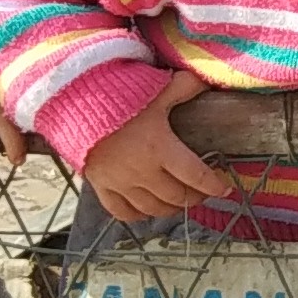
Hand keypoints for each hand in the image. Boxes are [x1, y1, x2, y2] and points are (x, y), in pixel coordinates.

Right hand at [84, 74, 233, 221]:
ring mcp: (120, 182)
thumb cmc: (117, 95)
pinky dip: (139, 215)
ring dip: (171, 208)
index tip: (224, 189)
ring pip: (153, 208)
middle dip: (195, 197)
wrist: (72, 103)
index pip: (196, 176)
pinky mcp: (100, 186)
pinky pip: (123, 212)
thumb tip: (205, 82)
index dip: (214, 186)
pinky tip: (148, 210)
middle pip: (177, 196)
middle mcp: (142, 171)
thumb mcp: (155, 88)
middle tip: (201, 192)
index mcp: (160, 148)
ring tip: (179, 201)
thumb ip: (182, 88)